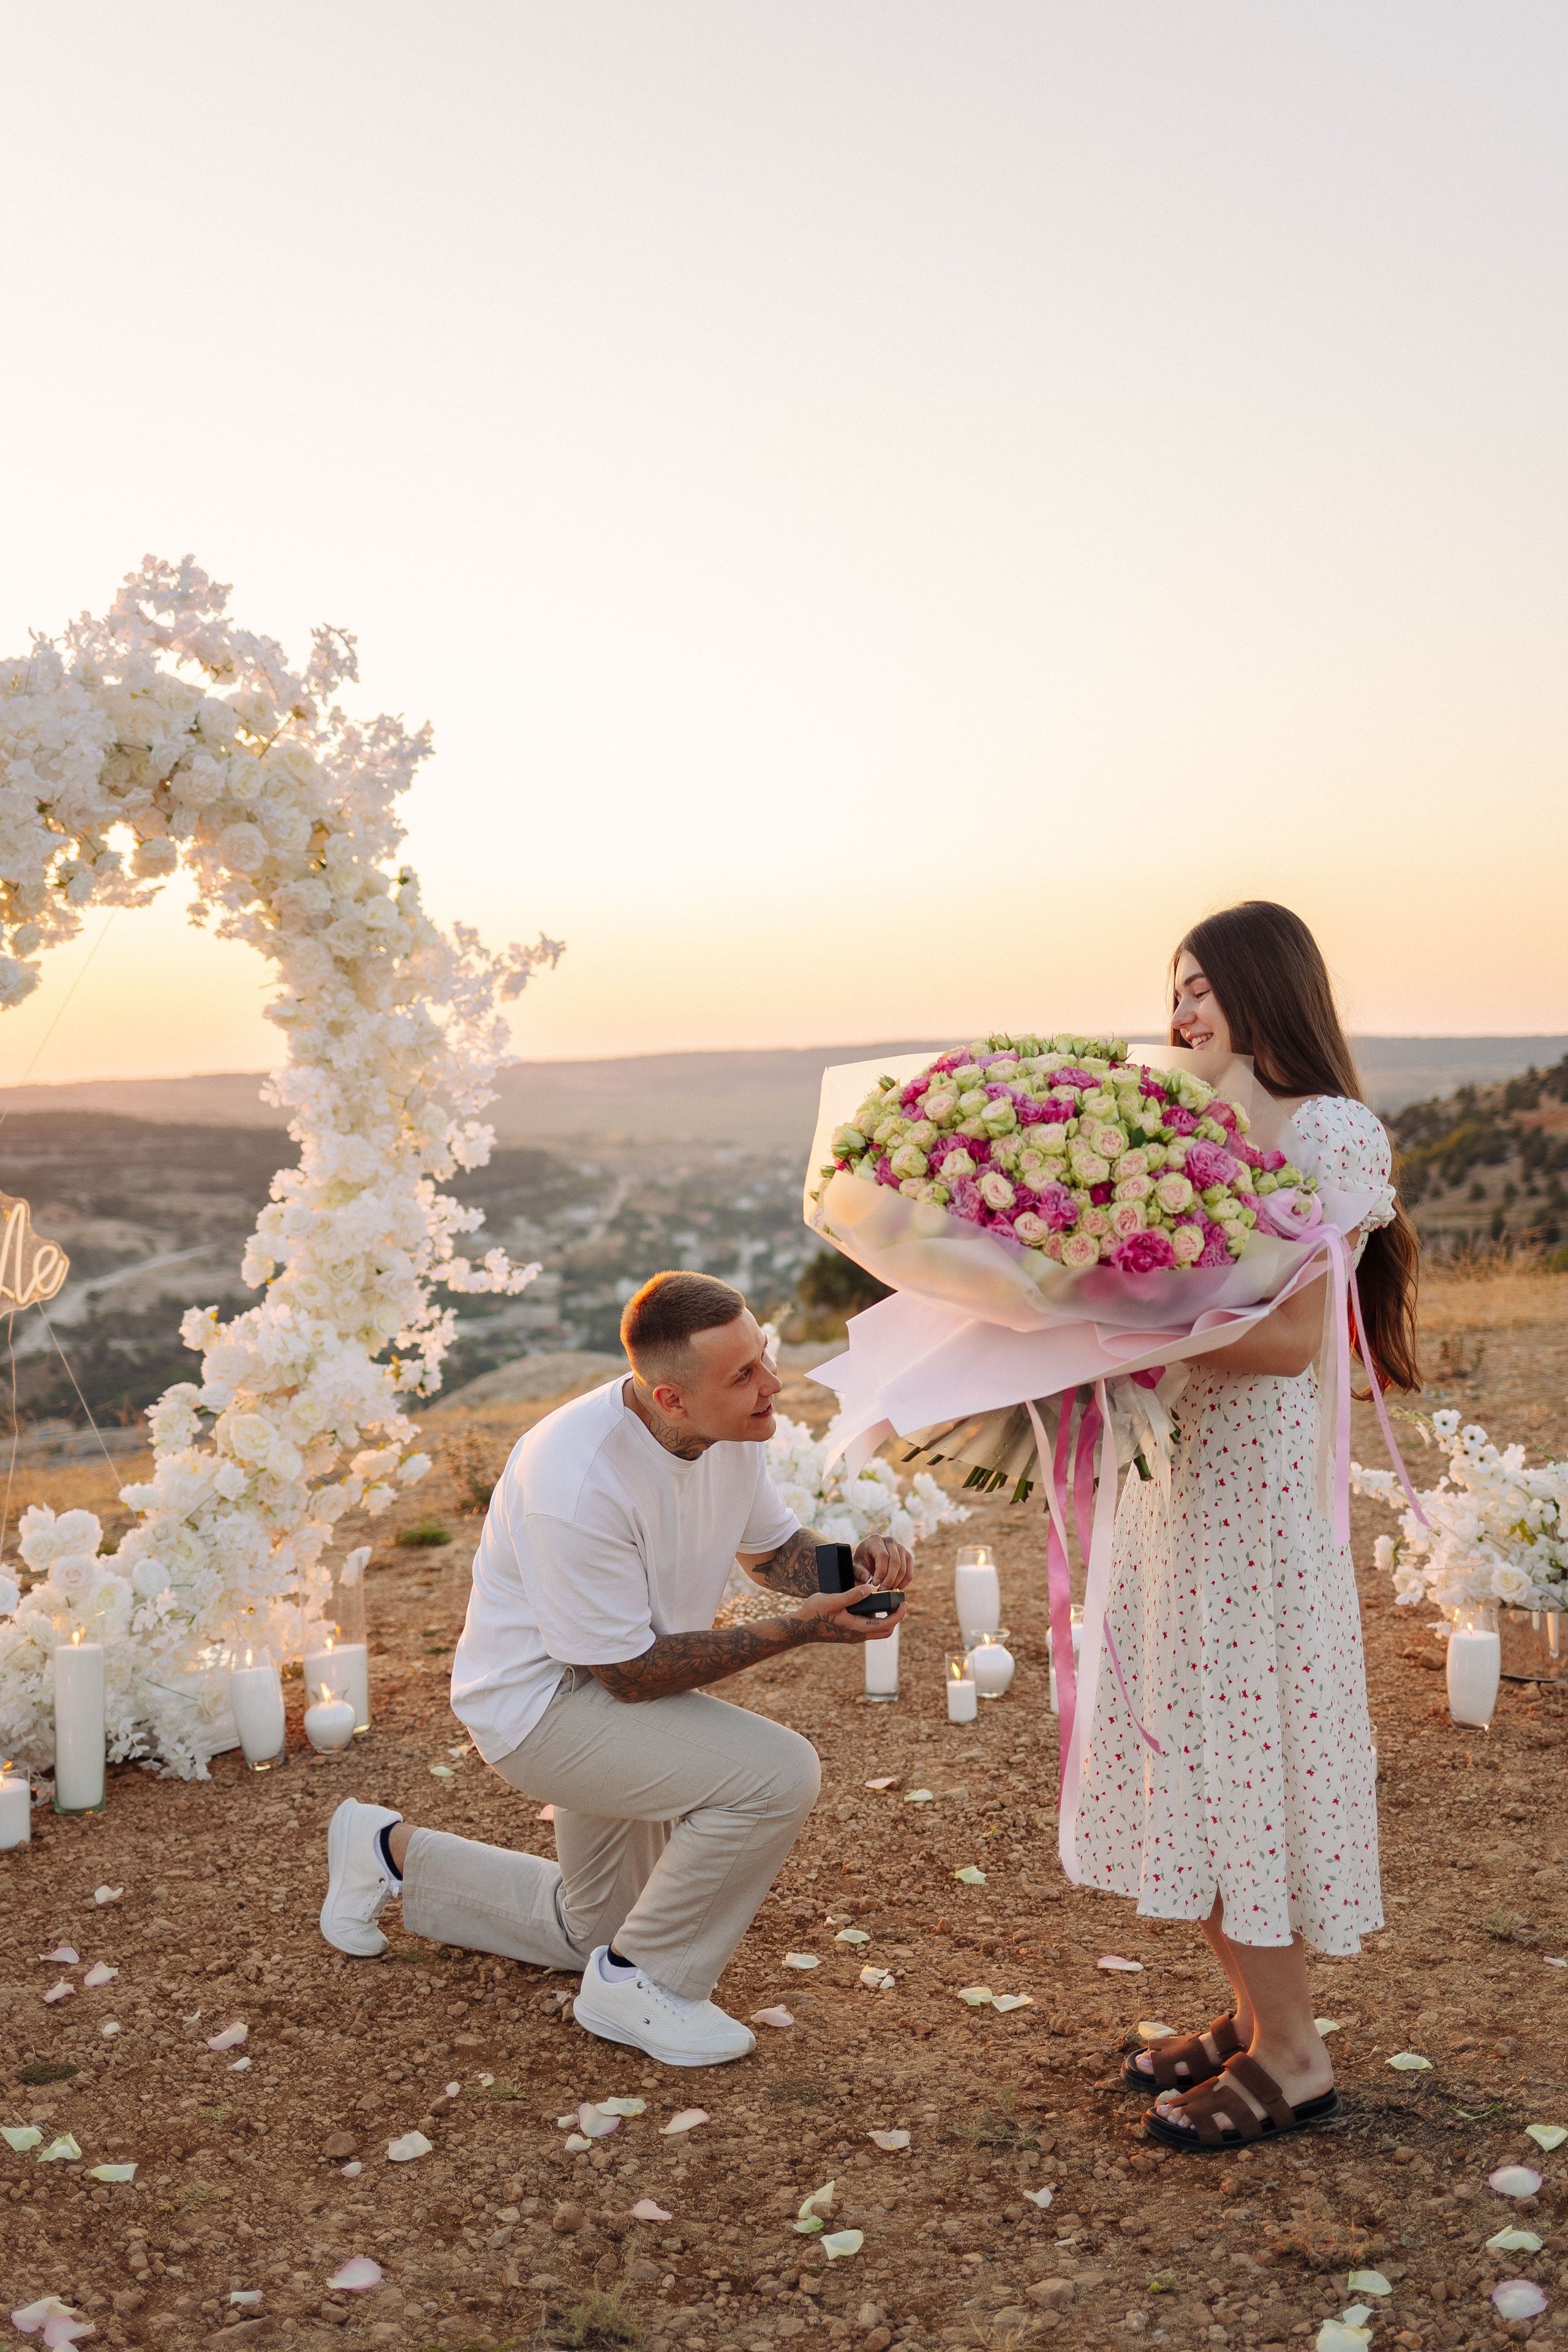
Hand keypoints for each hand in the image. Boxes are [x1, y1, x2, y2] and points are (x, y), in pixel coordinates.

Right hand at [788, 1584, 903, 1644]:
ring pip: (877, 1630)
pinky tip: (868, 1604)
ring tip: (885, 1600)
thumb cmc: (814, 1613)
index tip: (904, 1602)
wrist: (800, 1627)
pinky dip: (874, 1619)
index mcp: (857, 1628)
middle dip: (895, 1617)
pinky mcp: (848, 1633)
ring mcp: (853, 1636)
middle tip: (898, 1601)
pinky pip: (867, 1628)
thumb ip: (852, 1595)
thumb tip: (870, 1589)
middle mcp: (858, 1635)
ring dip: (885, 1618)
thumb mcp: (833, 1600)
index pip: (887, 1625)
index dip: (898, 1614)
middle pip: (886, 1631)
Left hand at [853, 1534, 913, 1593]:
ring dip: (896, 1582)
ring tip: (887, 1589)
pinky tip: (896, 1587)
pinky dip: (904, 1582)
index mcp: (875, 1540)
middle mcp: (890, 1541)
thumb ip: (860, 1572)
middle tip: (882, 1590)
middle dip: (889, 1579)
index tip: (875, 1584)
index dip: (880, 1572)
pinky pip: (909, 1572)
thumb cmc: (862, 1561)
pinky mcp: (907, 1556)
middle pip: (895, 1562)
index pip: (883, 1556)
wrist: (869, 1557)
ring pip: (903, 1568)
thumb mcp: (856, 1566)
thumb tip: (867, 1579)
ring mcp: (901, 1548)